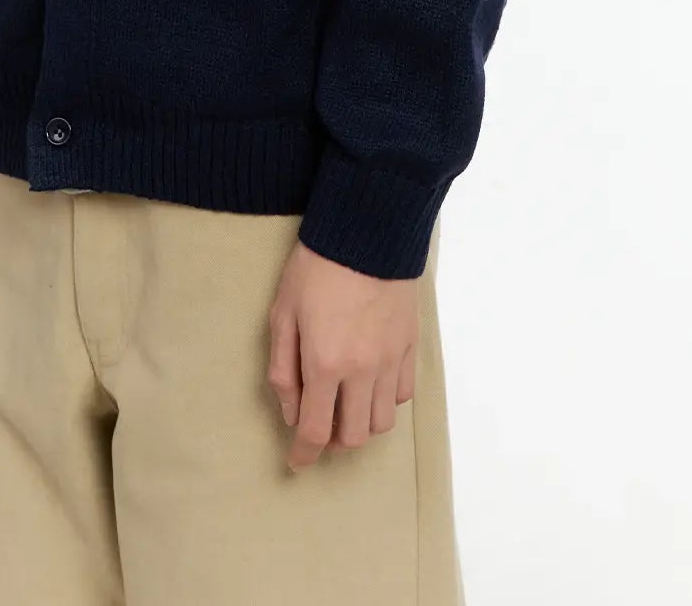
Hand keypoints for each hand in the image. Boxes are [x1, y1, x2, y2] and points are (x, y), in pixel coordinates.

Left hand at [267, 238, 420, 469]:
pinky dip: (384, 400)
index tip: (296, 462)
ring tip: (344, 405)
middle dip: (332, 442)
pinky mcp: (409, 346)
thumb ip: (282, 369)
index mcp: (324, 363)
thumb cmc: (315, 268)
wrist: (366, 230)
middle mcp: (361, 371)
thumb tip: (289, 412)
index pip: (314, 430)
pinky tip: (369, 384)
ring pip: (381, 423)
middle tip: (318, 427)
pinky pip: (401, 394)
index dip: (303, 454)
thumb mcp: (282, 313)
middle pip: (353, 437)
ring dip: (360, 424)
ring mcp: (389, 360)